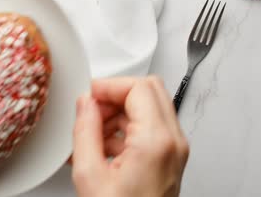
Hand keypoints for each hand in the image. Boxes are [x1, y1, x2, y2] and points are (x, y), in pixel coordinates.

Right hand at [71, 77, 188, 196]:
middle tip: (92, 110)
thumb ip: (85, 131)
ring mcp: (175, 150)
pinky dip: (127, 128)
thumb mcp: (90, 175)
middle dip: (116, 95)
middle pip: (149, 90)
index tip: (89, 96)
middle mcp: (173, 142)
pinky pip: (151, 127)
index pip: (137, 87)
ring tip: (93, 133)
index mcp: (156, 141)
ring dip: (120, 112)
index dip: (108, 86)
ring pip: (150, 107)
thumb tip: (84, 104)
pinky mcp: (170, 159)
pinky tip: (103, 147)